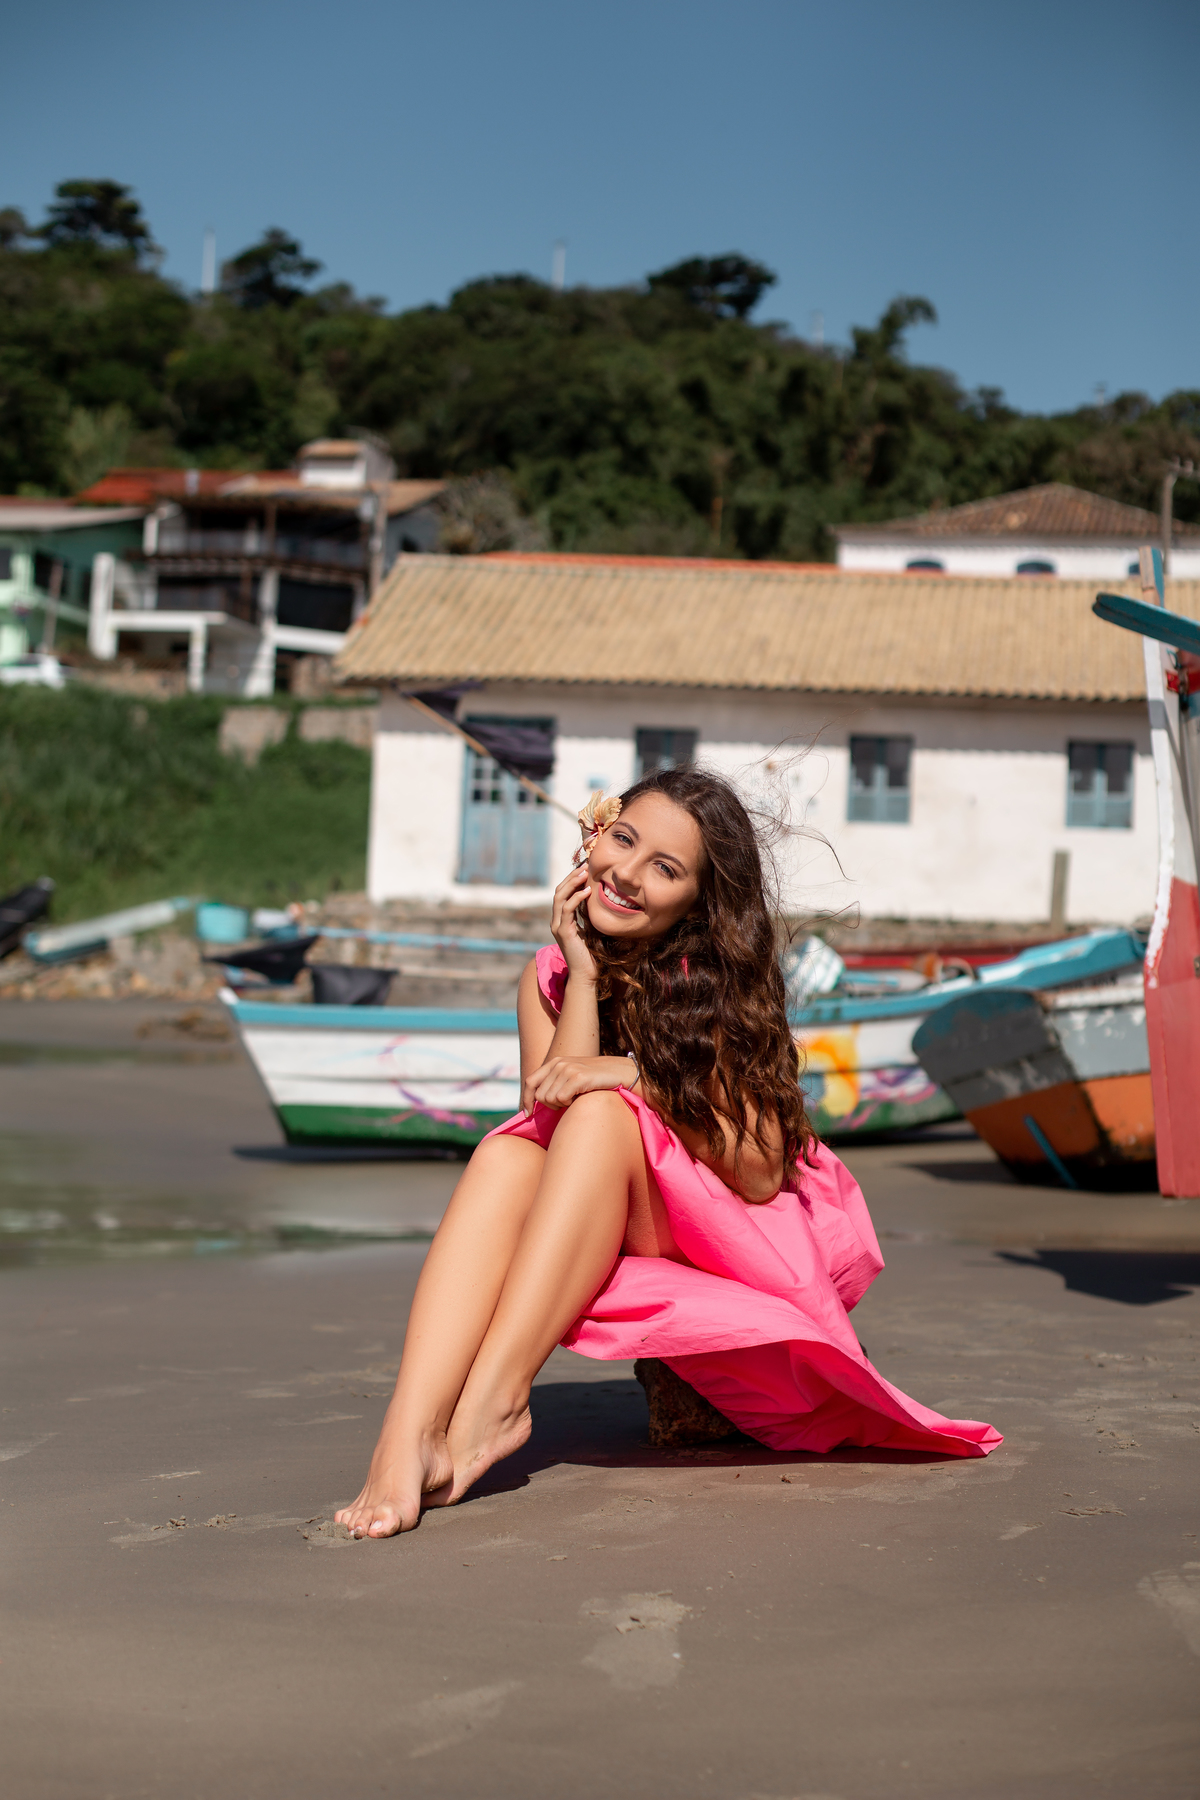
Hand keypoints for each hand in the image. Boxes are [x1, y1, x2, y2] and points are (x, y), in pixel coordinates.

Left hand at [522, 1054, 636, 1113]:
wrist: (622, 1073)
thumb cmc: (598, 1080)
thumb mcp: (573, 1076)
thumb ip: (556, 1083)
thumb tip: (536, 1101)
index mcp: (555, 1062)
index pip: (529, 1081)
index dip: (526, 1099)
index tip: (528, 1114)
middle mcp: (559, 1063)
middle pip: (539, 1095)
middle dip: (550, 1106)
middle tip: (566, 1104)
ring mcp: (568, 1068)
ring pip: (549, 1098)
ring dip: (561, 1105)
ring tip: (575, 1098)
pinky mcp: (578, 1077)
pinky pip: (561, 1098)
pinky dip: (569, 1103)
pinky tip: (580, 1097)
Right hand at [550, 863, 597, 982]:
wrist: (587, 975)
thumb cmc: (591, 955)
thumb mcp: (590, 930)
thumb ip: (589, 916)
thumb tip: (599, 900)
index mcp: (562, 920)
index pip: (563, 893)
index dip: (572, 879)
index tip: (586, 867)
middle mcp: (556, 921)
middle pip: (559, 891)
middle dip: (572, 876)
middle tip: (586, 864)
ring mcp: (558, 926)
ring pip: (560, 897)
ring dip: (572, 882)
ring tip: (585, 872)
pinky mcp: (564, 932)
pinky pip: (567, 909)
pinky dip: (576, 898)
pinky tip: (587, 891)